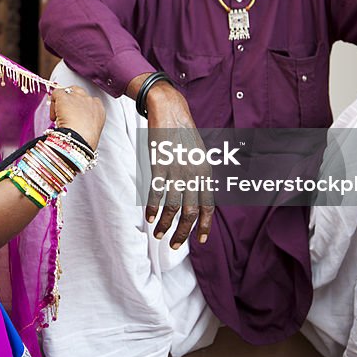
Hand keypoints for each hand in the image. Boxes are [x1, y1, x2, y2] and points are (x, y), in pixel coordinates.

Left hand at [49, 86, 105, 149]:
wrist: (80, 139)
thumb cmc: (84, 140)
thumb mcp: (90, 130)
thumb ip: (84, 121)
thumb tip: (73, 121)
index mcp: (98, 108)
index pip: (88, 101)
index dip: (78, 107)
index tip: (73, 116)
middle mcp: (89, 100)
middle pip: (77, 92)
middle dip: (70, 102)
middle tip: (64, 114)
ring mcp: (77, 97)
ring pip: (66, 93)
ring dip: (61, 103)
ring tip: (58, 117)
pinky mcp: (65, 97)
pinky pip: (56, 93)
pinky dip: (52, 104)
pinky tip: (54, 116)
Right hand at [142, 81, 213, 248]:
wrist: (170, 111)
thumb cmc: (183, 133)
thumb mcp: (199, 154)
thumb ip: (199, 175)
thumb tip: (196, 196)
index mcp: (205, 172)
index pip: (208, 206)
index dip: (204, 225)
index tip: (200, 240)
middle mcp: (193, 174)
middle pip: (190, 212)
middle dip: (182, 232)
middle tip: (174, 245)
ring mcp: (176, 170)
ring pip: (172, 207)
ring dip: (165, 225)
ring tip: (158, 234)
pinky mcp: (159, 165)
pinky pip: (156, 193)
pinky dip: (152, 208)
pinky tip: (149, 218)